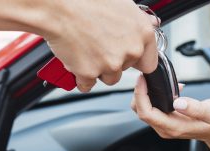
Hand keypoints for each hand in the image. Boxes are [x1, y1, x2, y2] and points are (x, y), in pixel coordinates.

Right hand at [41, 0, 158, 91]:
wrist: (58, 5)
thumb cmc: (87, 0)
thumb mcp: (123, 3)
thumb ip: (139, 20)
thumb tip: (151, 24)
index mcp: (143, 34)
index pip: (149, 63)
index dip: (136, 60)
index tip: (128, 58)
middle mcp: (130, 51)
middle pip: (125, 69)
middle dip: (113, 61)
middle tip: (98, 45)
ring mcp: (111, 64)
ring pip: (109, 78)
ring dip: (98, 70)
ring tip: (86, 50)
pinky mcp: (90, 73)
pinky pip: (87, 84)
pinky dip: (80, 76)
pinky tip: (75, 59)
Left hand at [131, 75, 209, 145]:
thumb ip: (195, 108)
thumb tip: (177, 102)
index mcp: (174, 127)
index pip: (147, 113)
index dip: (141, 95)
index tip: (142, 80)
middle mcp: (166, 128)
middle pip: (141, 112)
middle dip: (139, 93)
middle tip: (146, 76)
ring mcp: (165, 126)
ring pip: (144, 110)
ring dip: (145, 94)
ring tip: (155, 81)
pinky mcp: (166, 121)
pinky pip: (152, 109)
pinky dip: (153, 96)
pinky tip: (167, 88)